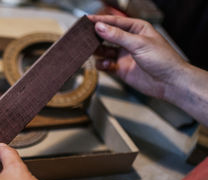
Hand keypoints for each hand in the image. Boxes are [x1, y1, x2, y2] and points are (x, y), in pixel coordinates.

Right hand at [88, 15, 207, 126]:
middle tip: (85, 37)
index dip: (100, 21)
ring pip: (104, 50)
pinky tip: (106, 65)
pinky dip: (102, 65)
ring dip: (98, 51)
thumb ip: (117, 36)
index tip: (87, 20)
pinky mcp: (121, 69)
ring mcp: (124, 55)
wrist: (169, 83)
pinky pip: (106, 65)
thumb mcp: (139, 44)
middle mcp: (129, 41)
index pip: (114, 22)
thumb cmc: (163, 60)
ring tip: (93, 51)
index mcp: (136, 29)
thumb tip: (100, 27)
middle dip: (96, 36)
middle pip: (107, 35)